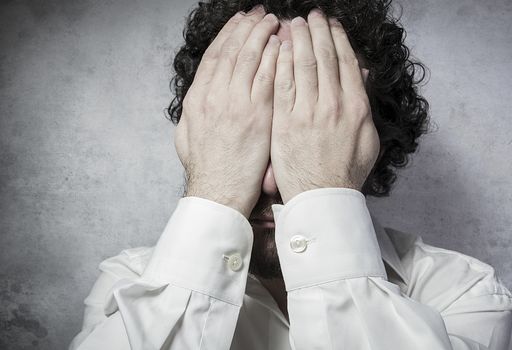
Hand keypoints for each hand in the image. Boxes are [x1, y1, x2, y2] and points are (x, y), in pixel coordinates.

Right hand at [175, 5, 280, 217]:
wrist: (217, 193)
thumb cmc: (206, 170)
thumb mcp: (186, 137)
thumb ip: (191, 114)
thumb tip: (198, 98)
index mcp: (196, 99)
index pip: (214, 56)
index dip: (228, 35)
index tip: (239, 22)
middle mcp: (214, 96)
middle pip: (232, 50)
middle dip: (247, 27)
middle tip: (259, 13)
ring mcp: (235, 104)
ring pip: (250, 58)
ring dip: (263, 35)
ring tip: (274, 21)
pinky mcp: (257, 115)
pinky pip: (268, 77)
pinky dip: (276, 58)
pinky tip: (284, 45)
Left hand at [271, 9, 378, 203]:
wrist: (321, 198)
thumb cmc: (345, 172)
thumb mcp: (368, 139)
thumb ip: (363, 104)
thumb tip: (360, 75)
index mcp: (356, 107)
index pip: (346, 62)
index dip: (337, 38)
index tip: (331, 24)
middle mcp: (333, 105)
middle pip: (324, 57)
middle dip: (317, 31)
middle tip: (310, 16)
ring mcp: (307, 113)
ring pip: (303, 65)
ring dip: (298, 39)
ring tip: (293, 23)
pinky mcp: (285, 122)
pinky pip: (282, 84)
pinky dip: (282, 62)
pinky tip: (279, 47)